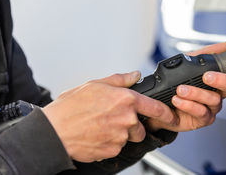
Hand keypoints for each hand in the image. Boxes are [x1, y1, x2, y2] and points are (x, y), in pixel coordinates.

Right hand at [42, 72, 175, 162]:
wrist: (54, 131)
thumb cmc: (71, 107)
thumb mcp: (96, 84)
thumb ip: (120, 80)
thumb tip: (135, 75)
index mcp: (125, 100)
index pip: (156, 108)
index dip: (166, 113)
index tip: (171, 116)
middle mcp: (126, 119)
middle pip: (140, 127)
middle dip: (132, 125)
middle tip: (113, 119)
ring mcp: (120, 137)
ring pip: (128, 138)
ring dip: (120, 134)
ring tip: (101, 126)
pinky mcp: (112, 151)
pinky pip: (117, 147)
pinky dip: (110, 143)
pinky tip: (96, 135)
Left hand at [146, 42, 225, 131]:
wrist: (157, 103)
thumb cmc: (175, 83)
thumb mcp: (187, 62)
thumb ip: (206, 53)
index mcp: (219, 81)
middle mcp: (218, 94)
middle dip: (222, 80)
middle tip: (207, 76)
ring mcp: (211, 108)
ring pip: (214, 100)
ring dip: (197, 93)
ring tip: (181, 89)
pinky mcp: (201, 120)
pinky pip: (201, 113)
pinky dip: (189, 105)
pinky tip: (178, 100)